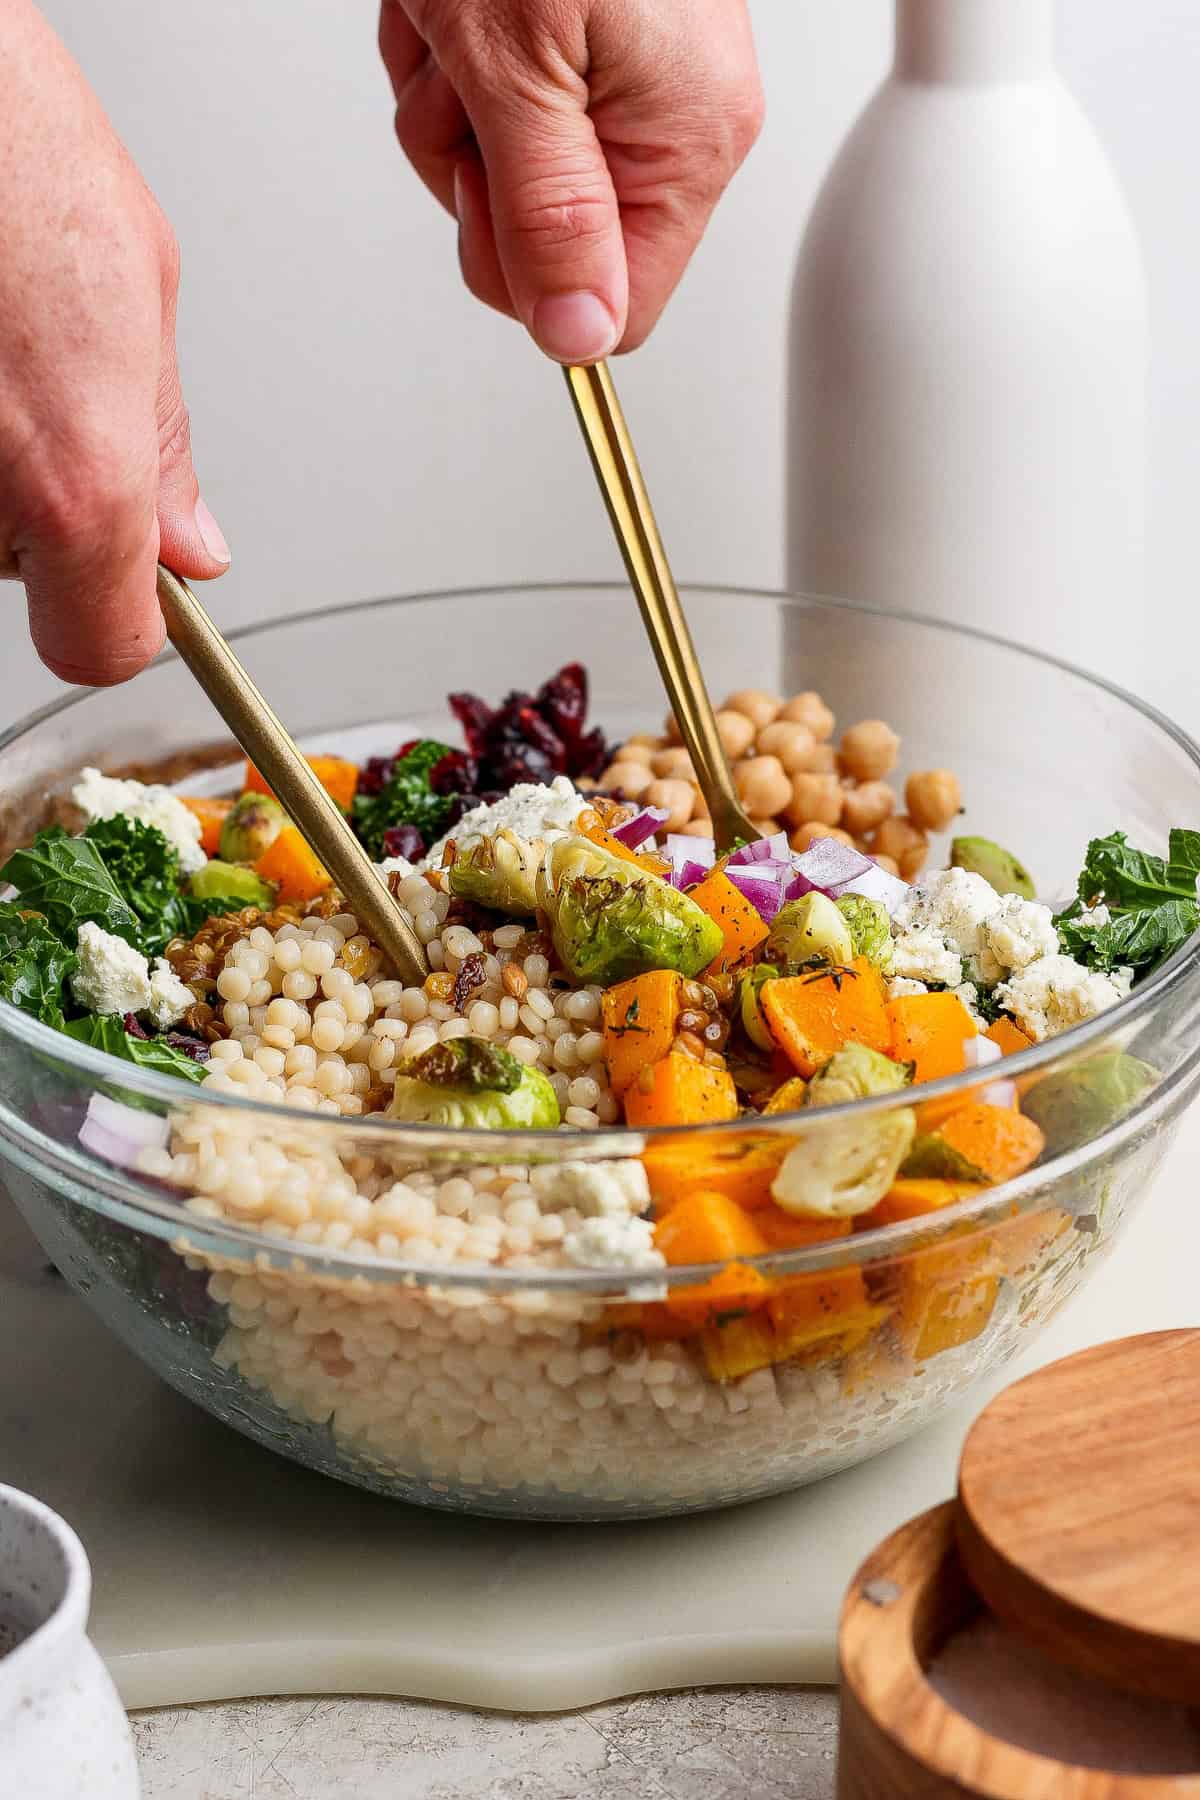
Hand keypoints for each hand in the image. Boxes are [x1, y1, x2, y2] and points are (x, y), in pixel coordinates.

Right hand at [0, 2, 228, 685]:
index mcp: (76, 486)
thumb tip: (192, 546)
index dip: (123, 611)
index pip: (102, 647)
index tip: (138, 579)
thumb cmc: (5, 138)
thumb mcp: (139, 286)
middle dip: (41, 499)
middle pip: (23, 569)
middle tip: (39, 381)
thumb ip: (162, 440)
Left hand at [380, 0, 763, 361]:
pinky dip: (440, 56)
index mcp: (687, 139)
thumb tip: (582, 338)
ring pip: (495, 178)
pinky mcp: (574, 50)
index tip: (494, 188)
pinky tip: (452, 1)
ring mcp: (620, 82)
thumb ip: (549, 214)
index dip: (536, 274)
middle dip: (473, 167)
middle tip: (469, 79)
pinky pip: (481, 112)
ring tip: (457, 16)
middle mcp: (669, 120)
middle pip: (544, 242)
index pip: (619, 307)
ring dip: (444, 100)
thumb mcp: (516, 64)